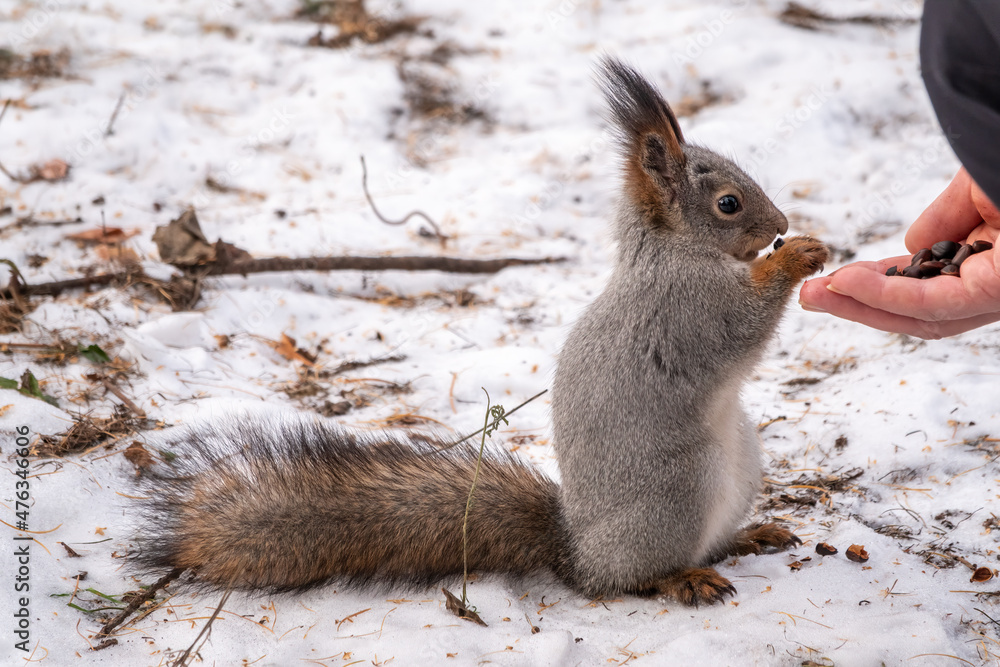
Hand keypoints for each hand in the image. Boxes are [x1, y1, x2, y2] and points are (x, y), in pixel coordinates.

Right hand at [798, 169, 999, 338]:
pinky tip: (844, 283)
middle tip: (812, 296)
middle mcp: (990, 281)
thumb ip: (942, 214)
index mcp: (990, 258)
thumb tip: (911, 243)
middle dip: (856, 304)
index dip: (877, 282)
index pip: (924, 283)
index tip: (837, 278)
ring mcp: (992, 293)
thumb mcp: (973, 186)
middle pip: (914, 309)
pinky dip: (881, 296)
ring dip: (857, 306)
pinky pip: (929, 304)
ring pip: (916, 315)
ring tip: (814, 295)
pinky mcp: (993, 293)